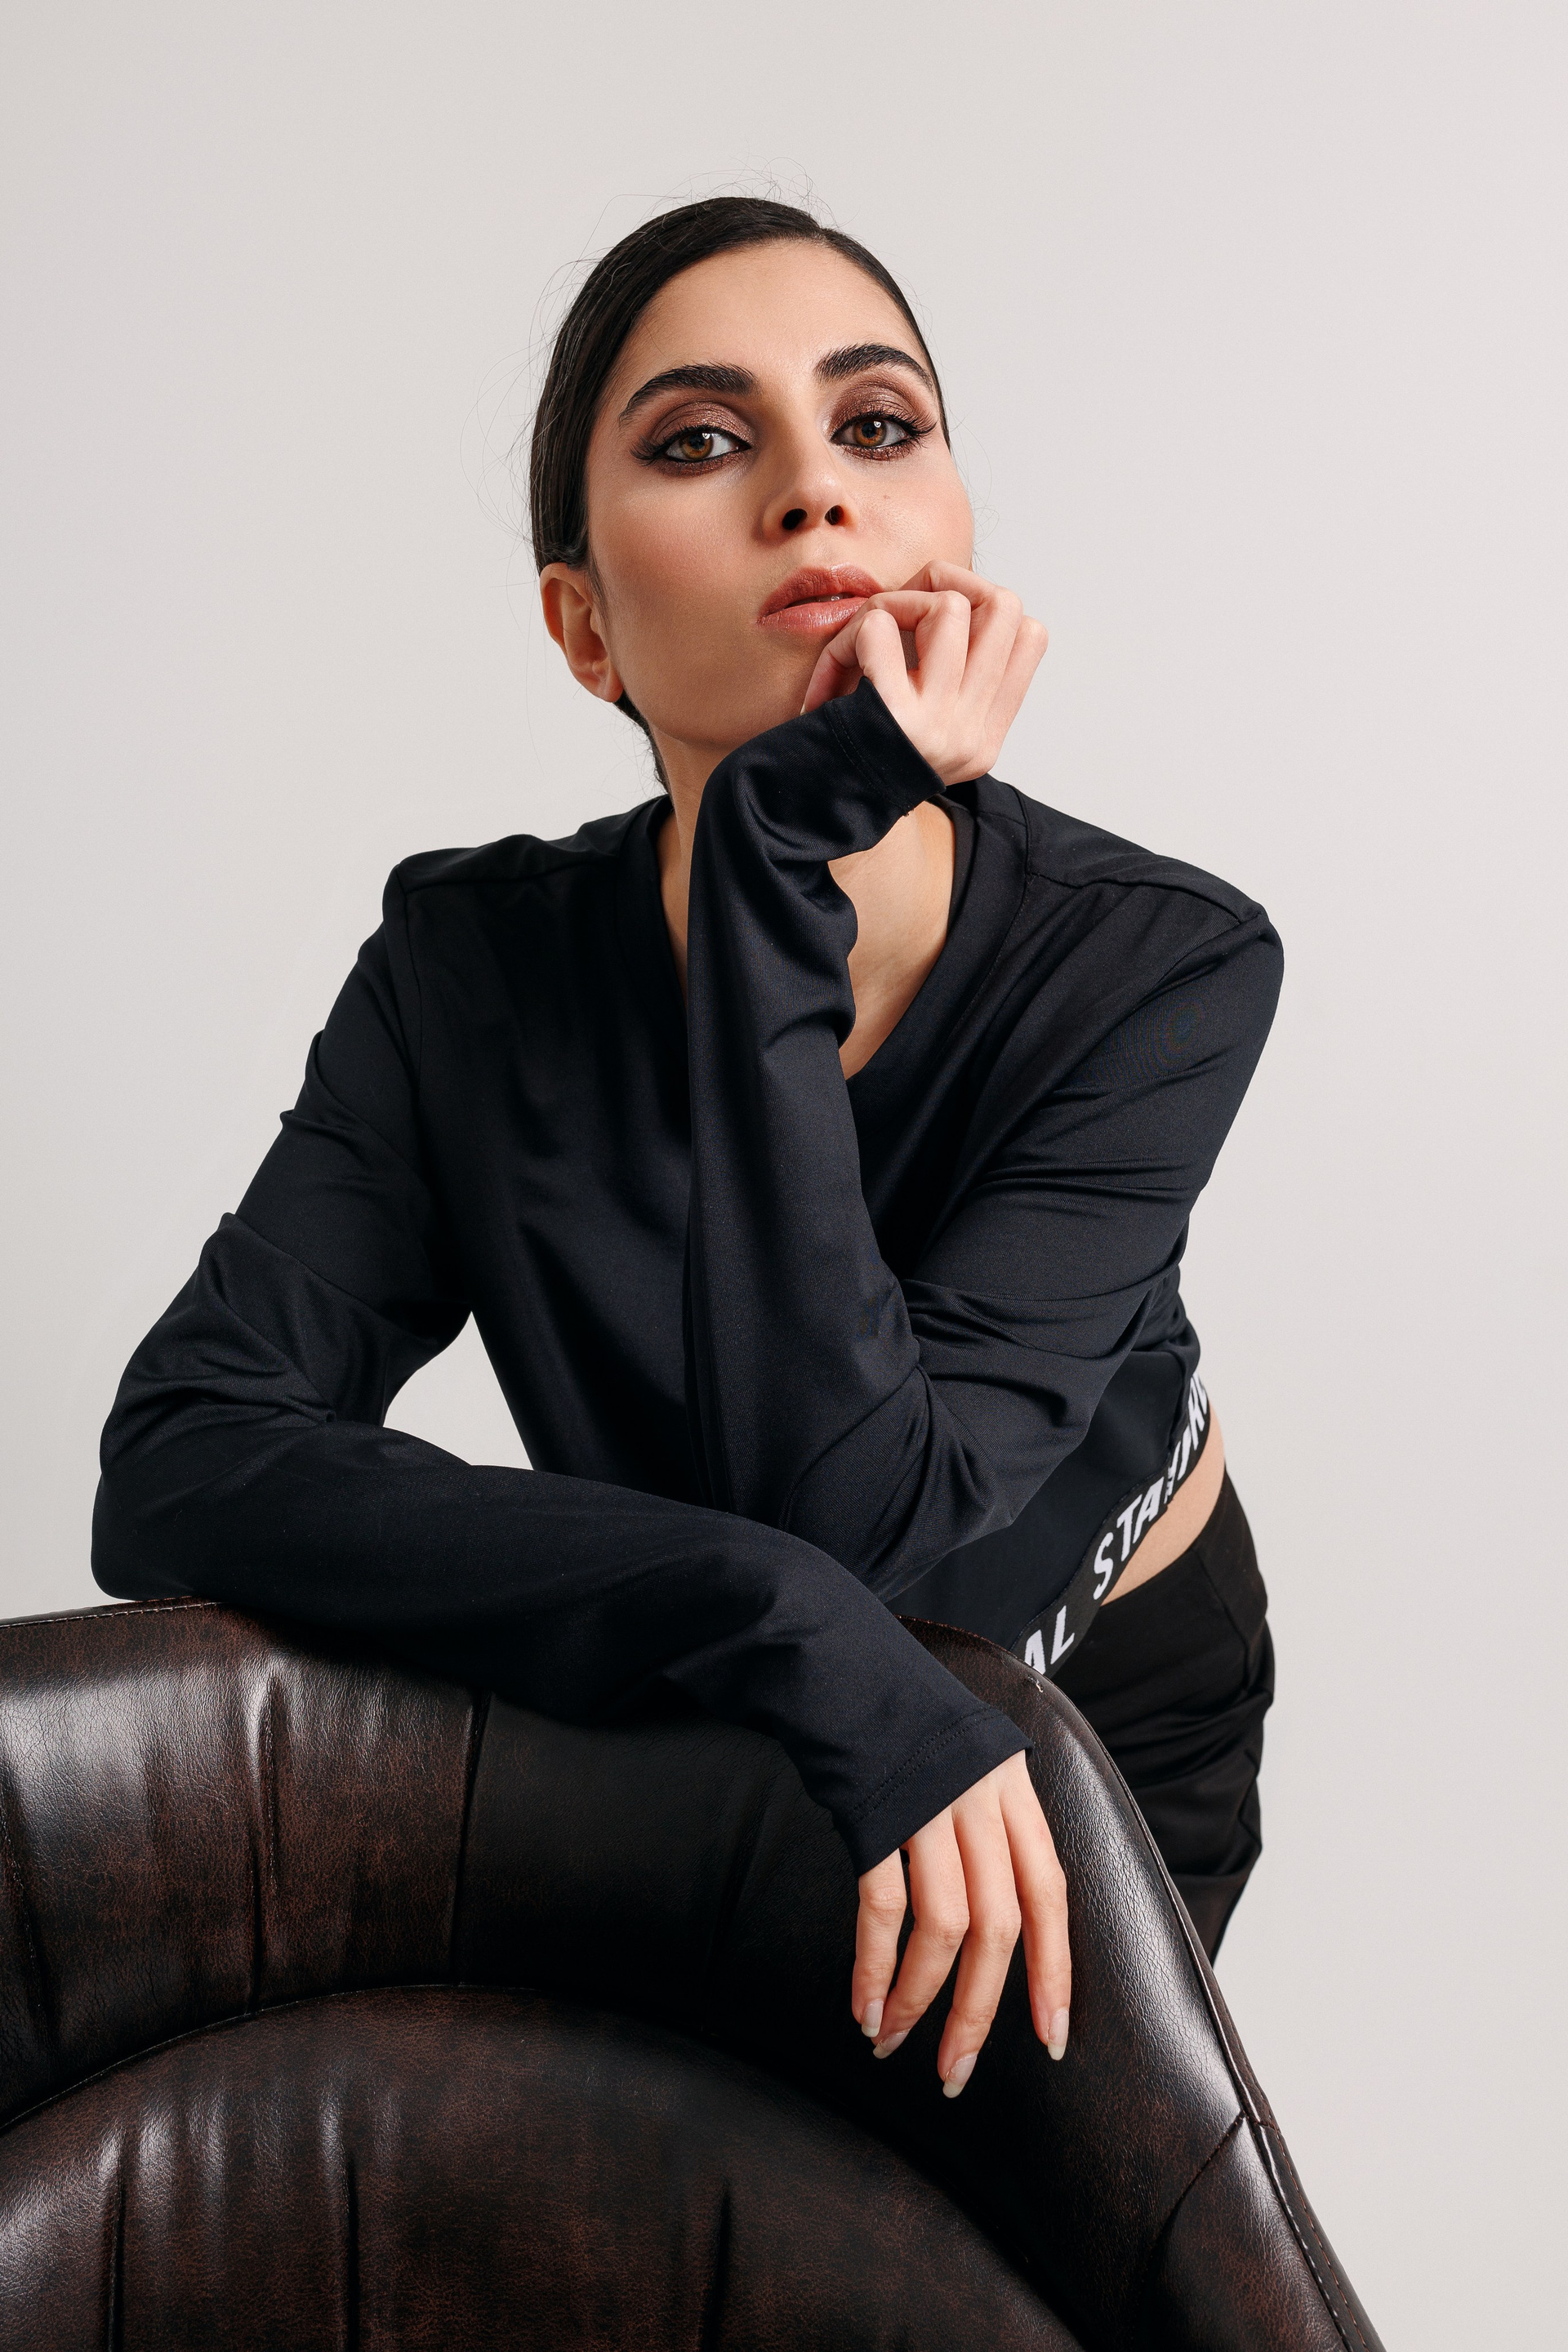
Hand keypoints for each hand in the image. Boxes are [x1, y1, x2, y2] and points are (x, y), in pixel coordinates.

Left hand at [801, 562, 1047, 785]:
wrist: (810, 814)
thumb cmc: (853, 754)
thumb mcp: (917, 723)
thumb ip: (947, 675)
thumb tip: (946, 591)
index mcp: (984, 735)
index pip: (1031, 636)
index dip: (985, 604)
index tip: (939, 620)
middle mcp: (971, 734)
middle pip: (1006, 608)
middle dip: (952, 584)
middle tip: (910, 606)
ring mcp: (937, 728)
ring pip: (949, 608)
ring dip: (898, 602)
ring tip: (867, 636)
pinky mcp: (891, 719)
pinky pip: (880, 627)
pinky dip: (854, 629)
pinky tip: (838, 664)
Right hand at [852, 1750, 1070, 2095]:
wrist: (837, 1662)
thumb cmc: (899, 1725)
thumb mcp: (964, 1766)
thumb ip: (988, 1829)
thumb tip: (995, 1923)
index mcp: (1011, 1792)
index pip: (1050, 1894)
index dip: (1055, 1971)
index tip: (1051, 2040)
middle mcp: (980, 1800)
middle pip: (999, 1925)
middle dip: (979, 2011)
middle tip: (955, 2073)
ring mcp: (928, 1805)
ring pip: (945, 1926)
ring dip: (921, 1999)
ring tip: (895, 2043)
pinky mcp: (874, 1813)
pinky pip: (884, 1907)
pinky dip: (875, 1966)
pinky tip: (865, 2004)